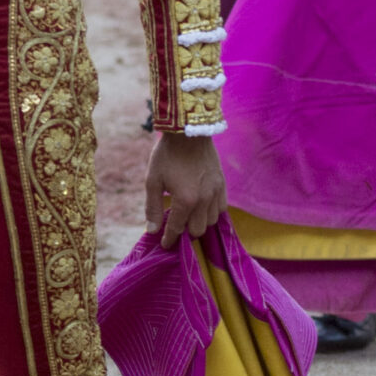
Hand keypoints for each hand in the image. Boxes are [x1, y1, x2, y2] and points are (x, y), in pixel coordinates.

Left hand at [145, 131, 224, 249]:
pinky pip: (221, 208)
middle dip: (185, 232)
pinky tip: (203, 207)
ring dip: (199, 222)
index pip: (177, 229)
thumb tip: (152, 231)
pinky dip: (212, 212)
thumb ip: (153, 208)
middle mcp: (203, 200)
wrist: (188, 131)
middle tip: (176, 226)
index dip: (169, 239)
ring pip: (211, 221)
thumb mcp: (153, 180)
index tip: (165, 244)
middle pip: (197, 230)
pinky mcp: (222, 184)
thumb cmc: (167, 155)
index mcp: (185, 201)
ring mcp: (216, 192)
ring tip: (188, 216)